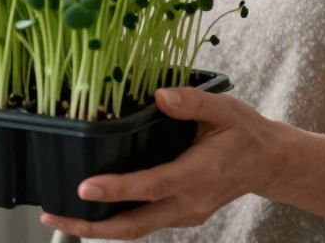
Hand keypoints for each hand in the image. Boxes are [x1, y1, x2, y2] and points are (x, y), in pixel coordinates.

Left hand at [40, 87, 281, 240]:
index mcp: (199, 173)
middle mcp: (190, 201)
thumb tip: (159, 95)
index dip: (117, 189)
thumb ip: (192, 102)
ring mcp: (186, 213)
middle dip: (91, 226)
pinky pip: (144, 223)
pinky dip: (116, 221)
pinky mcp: (182, 215)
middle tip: (54, 214)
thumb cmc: (247, 134)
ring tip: (61, 214)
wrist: (270, 164)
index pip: (151, 185)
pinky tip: (93, 209)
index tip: (85, 187)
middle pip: (135, 225)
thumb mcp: (225, 109)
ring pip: (136, 229)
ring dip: (98, 227)